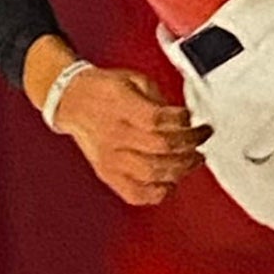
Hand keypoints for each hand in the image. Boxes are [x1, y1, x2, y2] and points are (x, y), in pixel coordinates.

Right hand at [51, 65, 208, 206]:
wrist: (73, 102)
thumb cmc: (105, 90)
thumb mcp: (135, 80)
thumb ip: (160, 100)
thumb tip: (184, 120)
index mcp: (121, 107)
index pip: (158, 120)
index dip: (182, 121)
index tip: (192, 117)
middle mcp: (114, 135)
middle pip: (161, 148)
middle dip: (190, 144)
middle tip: (201, 138)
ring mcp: (110, 159)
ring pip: (153, 173)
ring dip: (181, 168)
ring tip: (193, 159)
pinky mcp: (108, 175)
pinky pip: (135, 194)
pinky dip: (157, 193)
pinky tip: (170, 183)